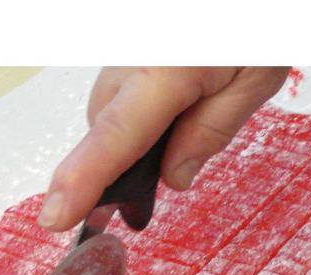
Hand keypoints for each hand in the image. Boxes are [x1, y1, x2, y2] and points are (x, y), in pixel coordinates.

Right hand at [38, 66, 290, 229]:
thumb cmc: (254, 20)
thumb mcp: (254, 78)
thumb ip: (211, 130)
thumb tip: (173, 178)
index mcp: (166, 68)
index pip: (114, 135)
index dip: (82, 181)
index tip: (55, 218)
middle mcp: (131, 54)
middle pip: (106, 127)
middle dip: (127, 163)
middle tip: (162, 182)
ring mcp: (123, 46)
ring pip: (110, 108)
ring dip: (136, 134)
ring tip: (188, 120)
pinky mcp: (127, 44)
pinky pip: (120, 87)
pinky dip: (139, 109)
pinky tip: (177, 105)